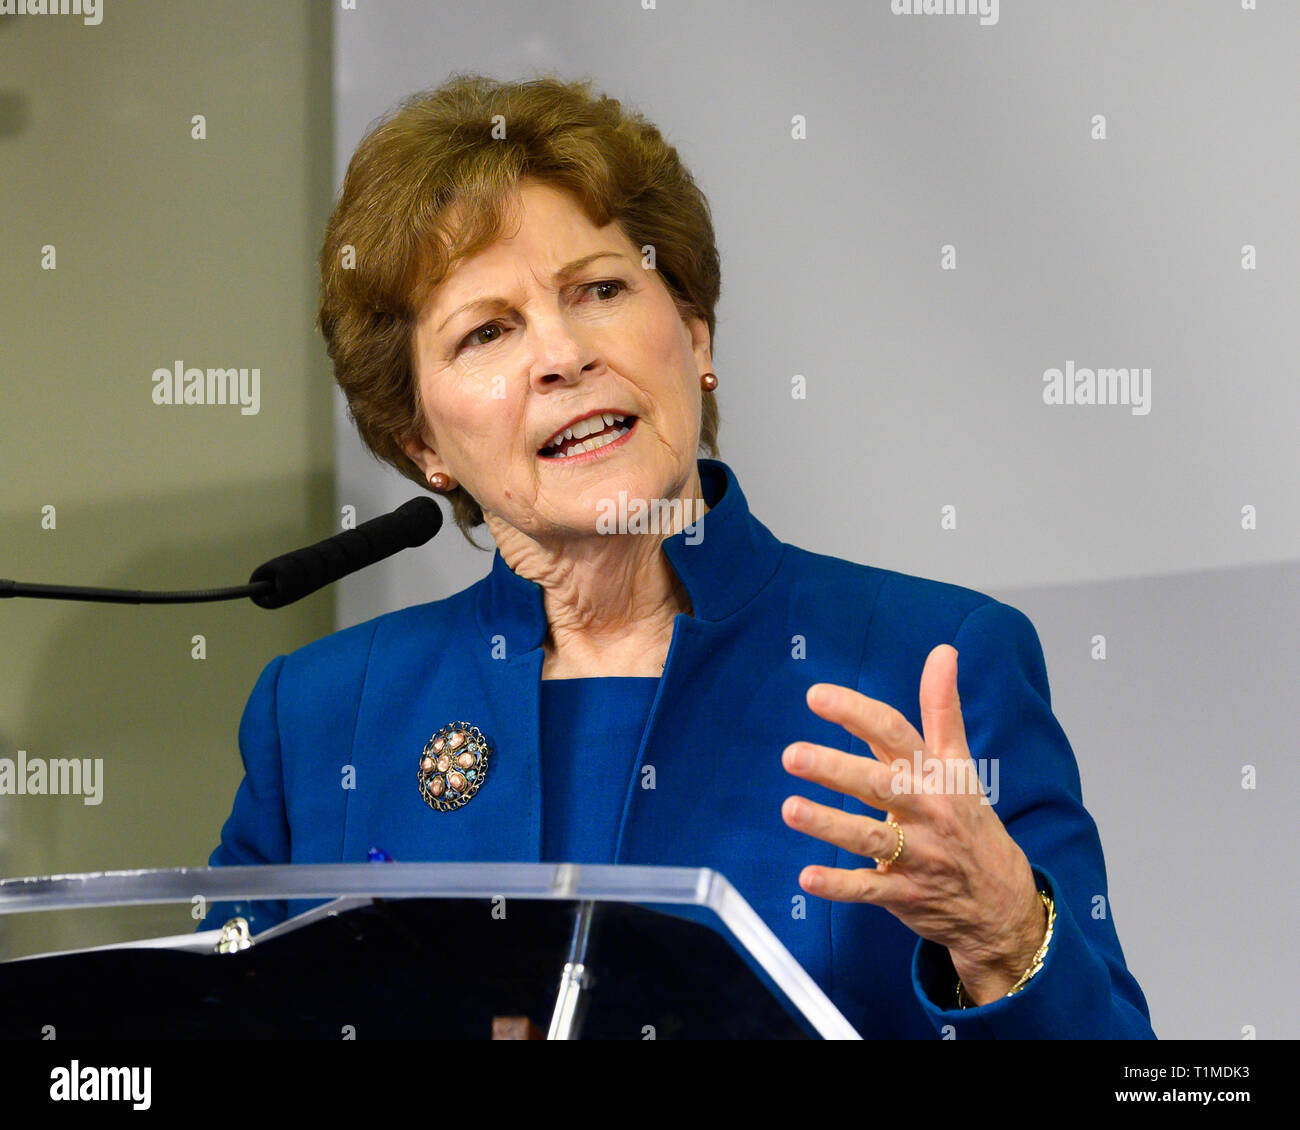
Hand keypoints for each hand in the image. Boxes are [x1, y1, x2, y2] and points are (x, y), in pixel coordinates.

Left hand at [781, 644, 1046, 1004]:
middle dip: (836, 769)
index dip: (856, 713)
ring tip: (790, 808)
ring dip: (829, 824)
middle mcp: (927, 810)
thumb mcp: (960, 764)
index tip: (816, 696)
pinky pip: (868, 890)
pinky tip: (806, 878)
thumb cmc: (968, 820)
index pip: (895, 734)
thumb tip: (943, 651)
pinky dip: (838, 886)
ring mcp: (917, 855)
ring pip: (870, 838)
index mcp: (935, 774)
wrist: (1003, 901)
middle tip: (793, 755)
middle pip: (880, 785)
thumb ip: (942, 708)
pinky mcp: (904, 894)